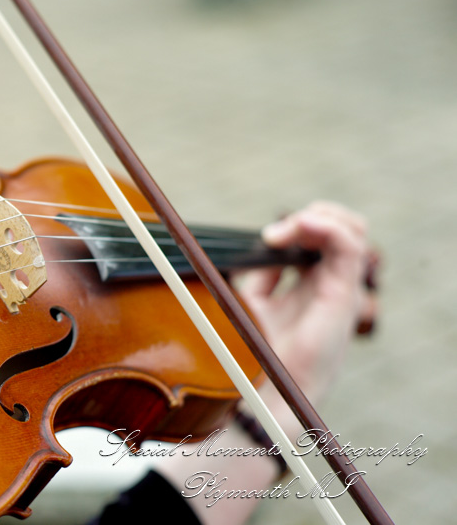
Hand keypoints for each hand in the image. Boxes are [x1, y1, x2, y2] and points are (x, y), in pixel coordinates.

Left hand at [234, 201, 376, 404]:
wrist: (267, 390)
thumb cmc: (259, 354)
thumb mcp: (254, 303)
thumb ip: (262, 275)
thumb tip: (262, 247)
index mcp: (312, 284)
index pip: (321, 235)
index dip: (297, 225)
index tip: (266, 237)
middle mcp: (331, 283)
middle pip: (341, 227)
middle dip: (309, 216)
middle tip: (273, 235)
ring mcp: (340, 287)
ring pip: (352, 229)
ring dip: (317, 216)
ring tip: (286, 230)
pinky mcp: (343, 294)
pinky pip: (349, 245)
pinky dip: (325, 226)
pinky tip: (299, 227)